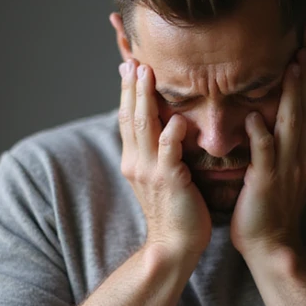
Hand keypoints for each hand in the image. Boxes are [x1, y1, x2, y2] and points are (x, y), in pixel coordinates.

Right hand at [118, 59, 211, 261]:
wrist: (174, 246)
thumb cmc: (174, 213)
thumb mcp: (161, 178)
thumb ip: (159, 153)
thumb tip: (166, 127)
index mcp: (134, 161)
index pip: (127, 119)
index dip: (127, 92)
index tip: (128, 66)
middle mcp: (136, 163)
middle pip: (130, 117)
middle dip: (131, 86)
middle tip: (133, 59)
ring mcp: (151, 172)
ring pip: (144, 127)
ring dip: (144, 99)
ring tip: (146, 74)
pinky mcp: (170, 181)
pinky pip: (168, 151)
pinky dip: (172, 133)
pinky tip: (178, 117)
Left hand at [230, 47, 305, 260]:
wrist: (272, 245)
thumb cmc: (271, 209)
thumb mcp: (284, 171)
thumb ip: (283, 144)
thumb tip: (275, 119)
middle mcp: (303, 157)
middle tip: (305, 49)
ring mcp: (287, 169)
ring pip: (292, 125)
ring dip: (293, 96)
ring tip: (291, 68)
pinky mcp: (267, 183)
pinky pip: (266, 154)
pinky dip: (262, 135)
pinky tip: (255, 116)